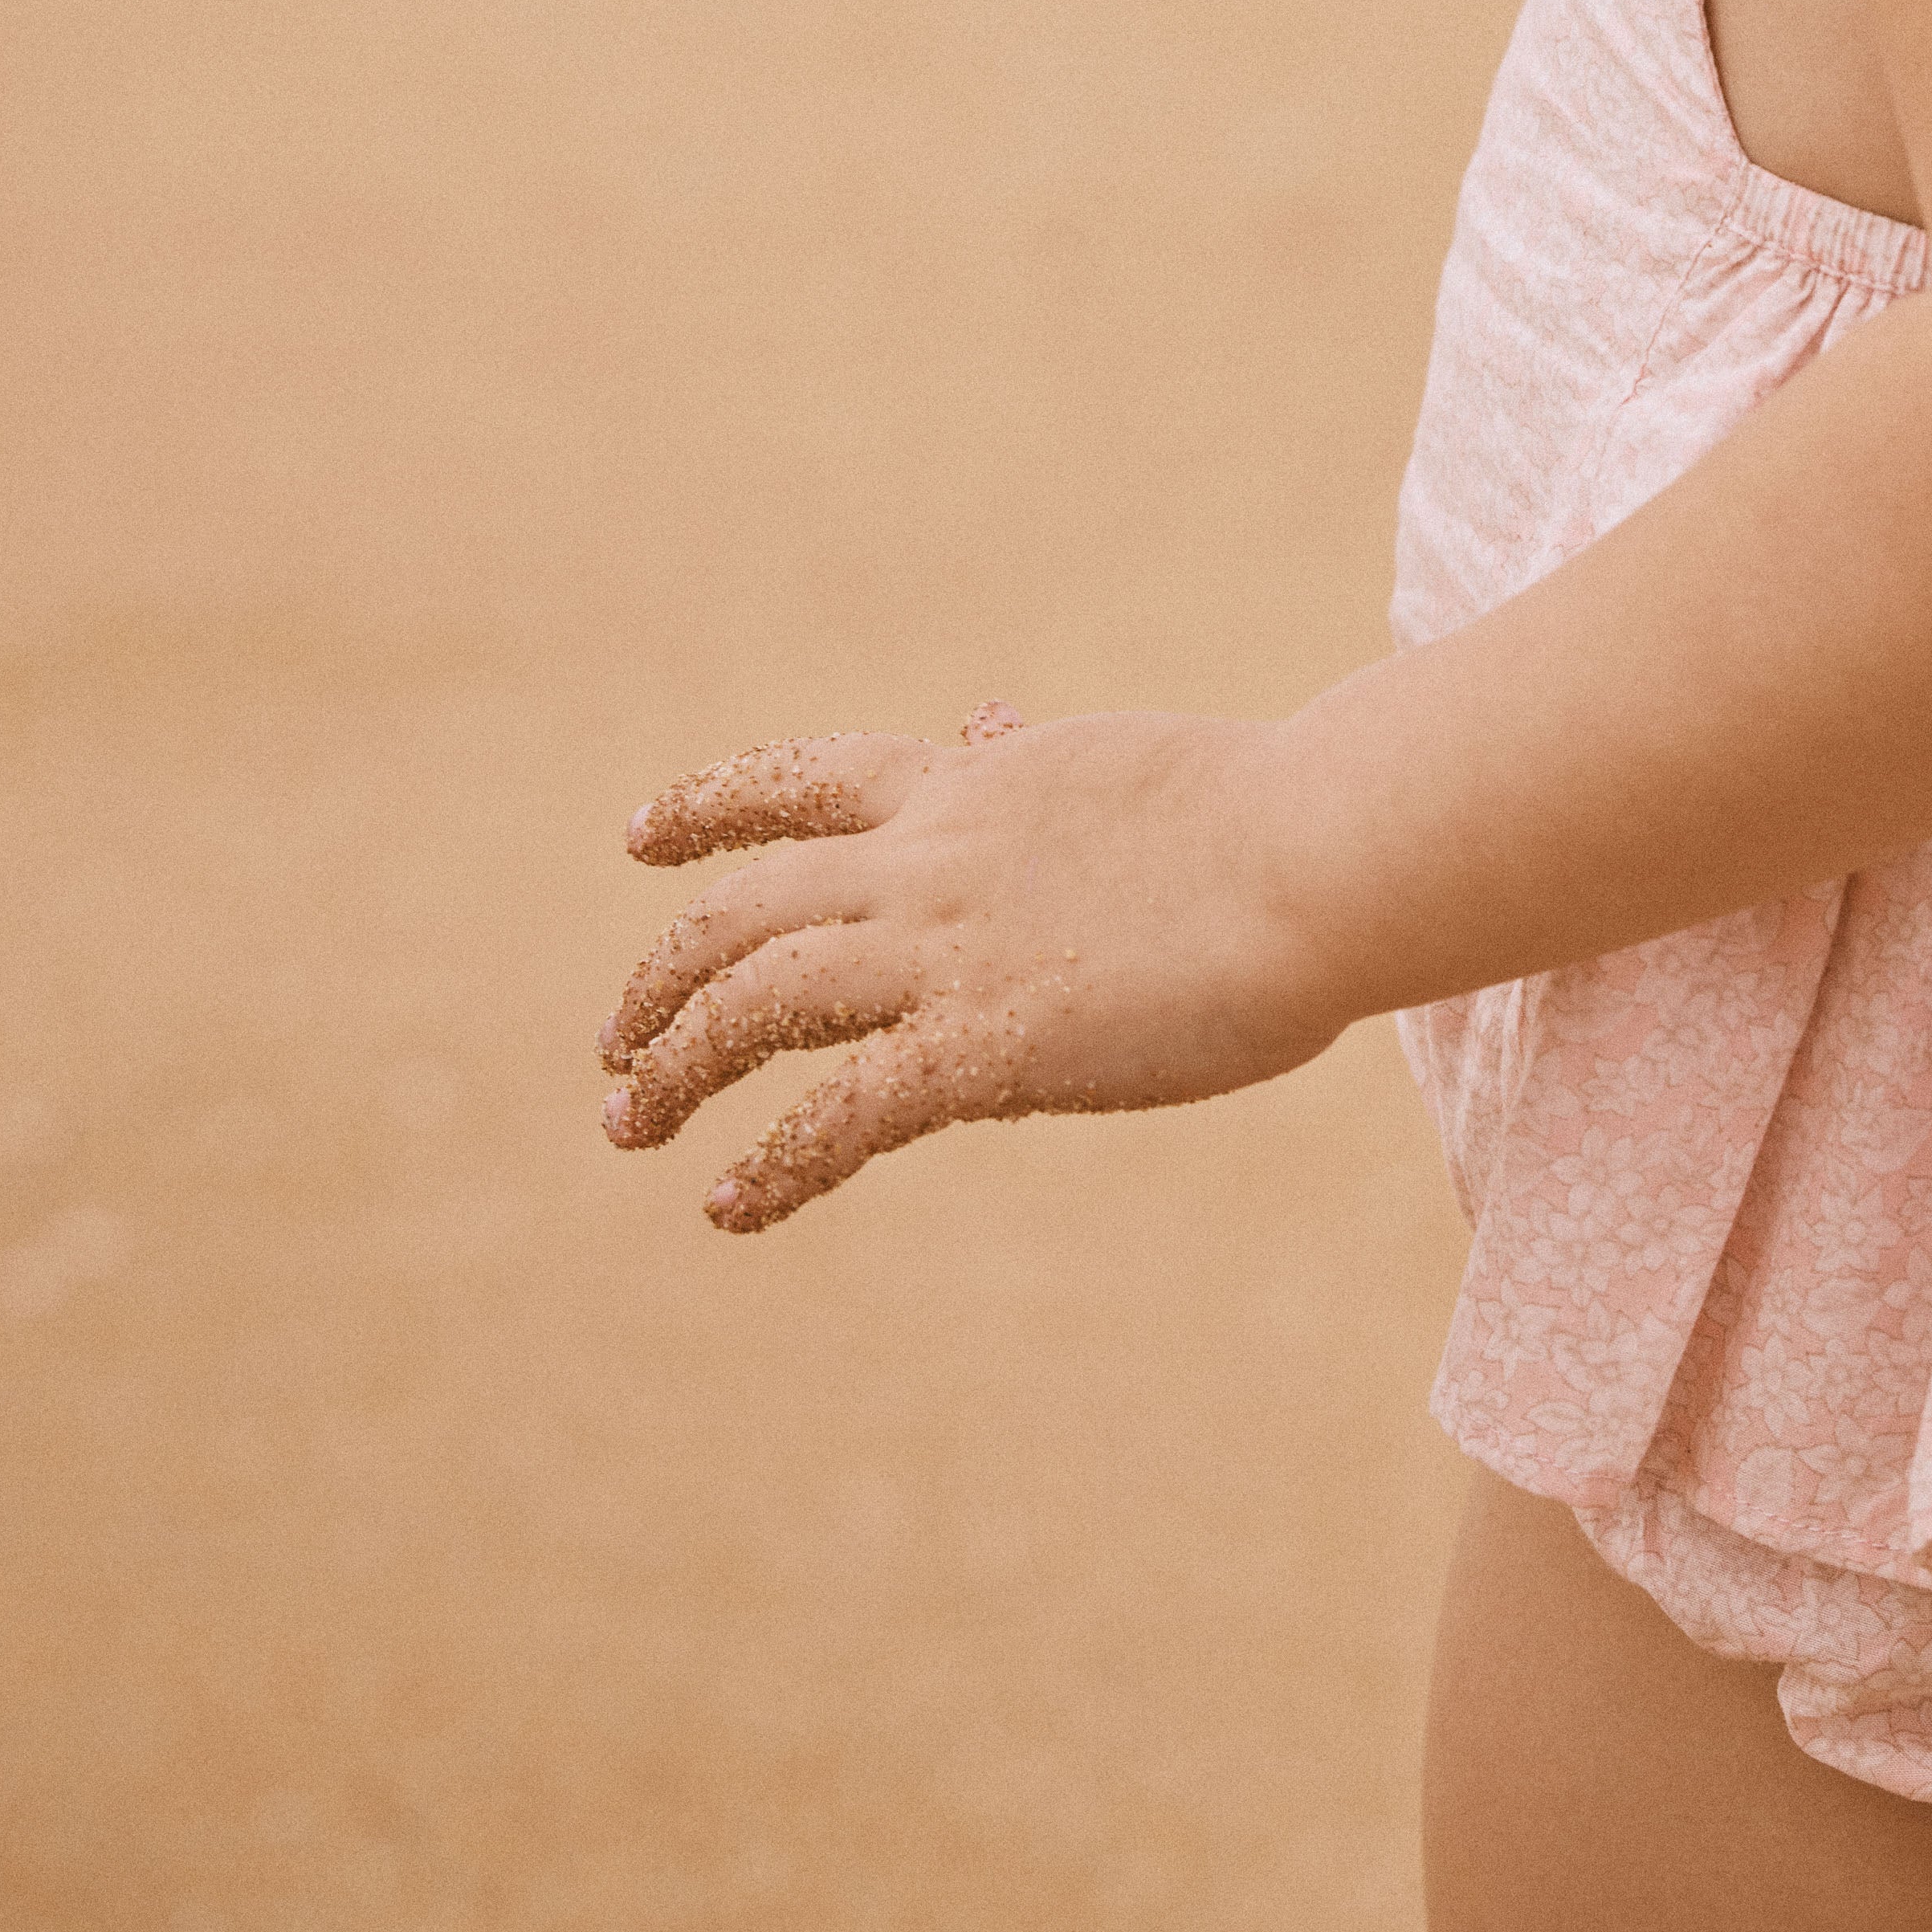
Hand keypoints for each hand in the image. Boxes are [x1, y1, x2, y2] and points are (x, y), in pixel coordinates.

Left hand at [597, 703, 1343, 1230]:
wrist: (1314, 855)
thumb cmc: (1260, 815)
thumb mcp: (1110, 765)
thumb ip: (1029, 766)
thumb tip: (983, 726)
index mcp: (967, 788)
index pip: (802, 783)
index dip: (708, 809)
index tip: (640, 836)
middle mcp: (930, 860)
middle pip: (746, 908)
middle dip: (664, 974)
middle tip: (617, 1041)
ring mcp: (949, 952)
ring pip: (756, 1000)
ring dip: (677, 1064)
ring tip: (631, 1123)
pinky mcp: (986, 1046)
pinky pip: (840, 1114)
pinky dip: (769, 1163)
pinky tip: (729, 1206)